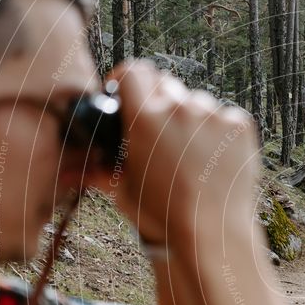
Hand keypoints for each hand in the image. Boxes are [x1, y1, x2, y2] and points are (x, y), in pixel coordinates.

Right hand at [95, 59, 259, 244]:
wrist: (211, 234)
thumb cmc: (163, 215)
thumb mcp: (124, 191)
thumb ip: (97, 172)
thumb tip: (64, 174)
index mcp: (144, 117)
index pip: (133, 71)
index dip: (128, 80)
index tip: (128, 95)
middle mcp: (180, 108)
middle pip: (165, 83)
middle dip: (159, 102)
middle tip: (161, 134)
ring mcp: (213, 115)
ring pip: (197, 102)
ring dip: (191, 118)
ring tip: (191, 155)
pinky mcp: (240, 125)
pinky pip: (225, 117)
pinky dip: (219, 132)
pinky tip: (214, 159)